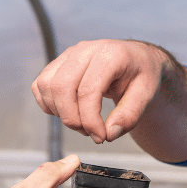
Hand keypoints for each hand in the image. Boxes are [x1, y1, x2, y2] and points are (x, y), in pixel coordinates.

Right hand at [32, 39, 170, 143]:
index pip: (88, 90)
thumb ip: (129, 115)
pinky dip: (48, 104)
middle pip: (62, 88)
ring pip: (47, 86)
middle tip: (90, 133)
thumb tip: (109, 133)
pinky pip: (40, 85)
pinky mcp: (59, 62)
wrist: (137, 59)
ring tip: (82, 122)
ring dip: (59, 112)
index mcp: (110, 55)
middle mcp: (85, 50)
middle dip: (72, 119)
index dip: (90, 120)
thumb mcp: (146, 94)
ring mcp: (69, 54)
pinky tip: (68, 112)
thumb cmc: (142, 74)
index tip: (101, 137)